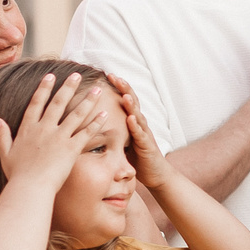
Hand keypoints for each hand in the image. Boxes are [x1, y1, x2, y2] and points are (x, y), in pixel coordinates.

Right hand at [0, 71, 113, 191]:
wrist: (29, 188)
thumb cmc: (17, 175)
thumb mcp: (6, 153)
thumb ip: (2, 135)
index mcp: (28, 129)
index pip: (37, 103)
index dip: (44, 89)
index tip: (50, 76)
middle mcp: (44, 128)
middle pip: (58, 103)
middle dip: (68, 87)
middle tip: (77, 75)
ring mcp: (58, 137)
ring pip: (76, 114)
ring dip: (88, 100)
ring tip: (98, 90)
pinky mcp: (71, 148)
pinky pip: (86, 132)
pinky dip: (96, 123)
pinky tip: (104, 114)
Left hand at [105, 74, 171, 192]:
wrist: (156, 175)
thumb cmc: (137, 158)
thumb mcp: (122, 141)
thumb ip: (114, 129)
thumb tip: (94, 122)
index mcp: (132, 122)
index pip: (125, 100)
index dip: (117, 87)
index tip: (107, 75)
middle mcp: (139, 124)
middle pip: (132, 102)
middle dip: (124, 88)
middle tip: (114, 76)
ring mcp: (145, 134)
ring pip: (137, 115)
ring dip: (131, 104)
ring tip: (124, 94)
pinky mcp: (147, 146)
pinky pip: (141, 134)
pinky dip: (135, 125)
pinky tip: (131, 118)